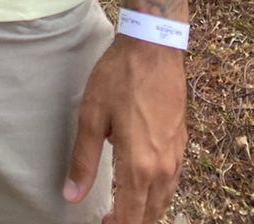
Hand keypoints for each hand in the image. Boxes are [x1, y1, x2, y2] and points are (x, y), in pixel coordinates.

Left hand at [64, 34, 185, 223]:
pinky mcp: (182, 143)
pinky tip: (145, 187)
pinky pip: (172, 182)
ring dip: (145, 211)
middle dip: (131, 222)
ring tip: (123, 209)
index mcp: (139, 165)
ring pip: (164, 200)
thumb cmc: (119, 78)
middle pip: (150, 214)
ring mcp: (176, 156)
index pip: (130, 216)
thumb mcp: (92, 116)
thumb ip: (83, 160)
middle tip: (108, 220)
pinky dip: (158, 194)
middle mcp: (163, 168)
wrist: (154, 47)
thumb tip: (71, 196)